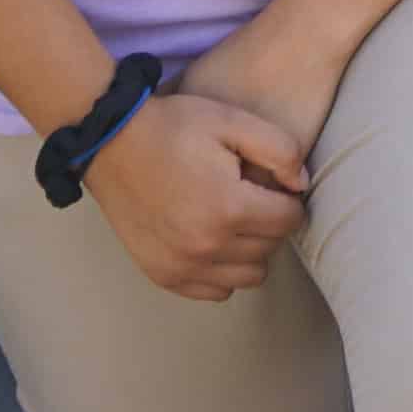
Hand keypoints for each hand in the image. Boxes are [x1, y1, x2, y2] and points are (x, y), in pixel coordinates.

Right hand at [90, 90, 313, 301]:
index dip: (289, 199)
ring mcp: (182, 266)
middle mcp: (207, 246)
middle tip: (254, 198)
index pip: (289, 221)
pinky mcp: (163, 275)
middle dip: (271, 223)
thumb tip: (301, 186)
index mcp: (229, 207)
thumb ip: (280, 150)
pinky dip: (222, 271)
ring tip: (235, 220)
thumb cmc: (174, 127)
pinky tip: (213, 240)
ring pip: (247, 277)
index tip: (275, 185)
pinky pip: (215, 291)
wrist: (112, 143)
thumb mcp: (232, 120)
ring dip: (251, 251)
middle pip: (270, 249)